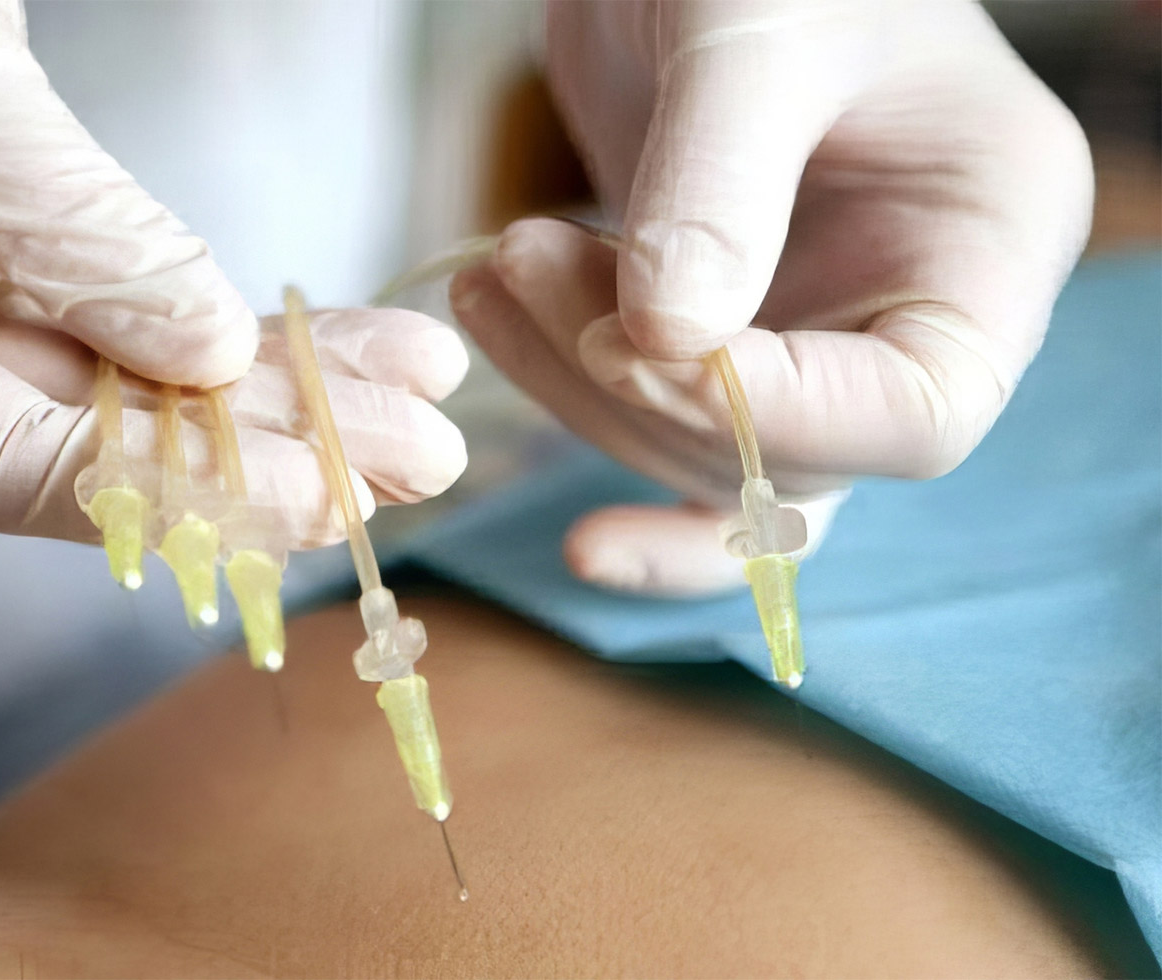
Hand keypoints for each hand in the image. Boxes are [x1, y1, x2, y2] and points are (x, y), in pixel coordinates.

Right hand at [0, 0, 466, 544]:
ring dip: (277, 397)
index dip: (181, 491)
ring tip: (419, 404)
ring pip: (126, 391)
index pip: (8, 468)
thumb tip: (215, 358)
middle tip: (418, 458)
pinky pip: (121, 325)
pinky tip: (344, 347)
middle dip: (267, 449)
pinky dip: (229, 332)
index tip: (328, 491)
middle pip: (91, 443)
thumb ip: (79, 240)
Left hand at [452, 0, 1090, 595]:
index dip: (775, 416)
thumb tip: (662, 343)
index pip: (917, 413)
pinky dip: (567, 393)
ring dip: (579, 381)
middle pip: (789, 452)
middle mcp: (910, 305)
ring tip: (497, 267)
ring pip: (699, 448)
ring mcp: (811, 325)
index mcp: (988, 240)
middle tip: (524, 265)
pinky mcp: (715, 323)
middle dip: (639, 386)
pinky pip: (653, 413)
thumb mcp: (756, 35)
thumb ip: (717, 185)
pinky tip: (493, 327)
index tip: (634, 344)